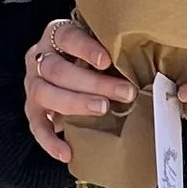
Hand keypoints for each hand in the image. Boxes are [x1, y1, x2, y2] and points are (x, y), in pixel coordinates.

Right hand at [24, 19, 130, 165]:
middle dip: (92, 82)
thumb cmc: (95, 59)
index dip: (85, 49)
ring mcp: (33, 84)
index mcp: (57, 35)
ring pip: (44, 93)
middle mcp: (39, 57)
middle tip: (124, 92)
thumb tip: (154, 69)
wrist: (70, 72)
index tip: (106, 61)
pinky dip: (50, 141)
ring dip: (75, 103)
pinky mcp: (33, 109)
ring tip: (103, 109)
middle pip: (57, 69)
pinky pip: (36, 126)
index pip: (67, 37)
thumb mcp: (102, 48)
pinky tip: (66, 152)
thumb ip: (117, 53)